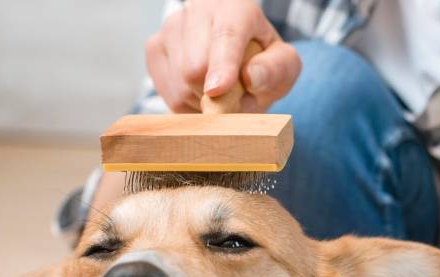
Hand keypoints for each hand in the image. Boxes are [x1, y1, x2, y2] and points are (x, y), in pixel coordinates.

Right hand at [145, 0, 301, 112]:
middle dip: (218, 95)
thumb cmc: (263, 61)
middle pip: (196, 67)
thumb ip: (276, 69)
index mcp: (235, 7)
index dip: (221, 65)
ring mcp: (170, 27)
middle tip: (236, 96)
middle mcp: (197, 10)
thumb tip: (250, 78)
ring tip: (220, 91)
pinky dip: (188, 103)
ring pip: (180, 83)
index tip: (217, 90)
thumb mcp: (284, 65)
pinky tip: (202, 92)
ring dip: (204, 101)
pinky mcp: (155, 48)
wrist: (237, 56)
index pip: (226, 36)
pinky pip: (168, 93)